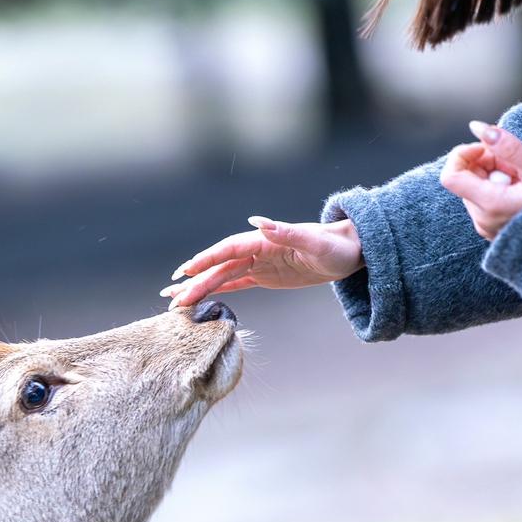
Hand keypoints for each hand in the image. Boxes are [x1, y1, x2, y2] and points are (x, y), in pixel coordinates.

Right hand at [162, 215, 362, 308]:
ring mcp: (259, 264)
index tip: (185, 270)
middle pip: (219, 267)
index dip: (206, 259)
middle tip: (172, 297)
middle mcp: (257, 250)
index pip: (228, 250)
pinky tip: (199, 299)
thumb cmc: (335, 246)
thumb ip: (285, 231)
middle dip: (194, 282)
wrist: (350, 251)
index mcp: (264, 240)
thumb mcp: (313, 241)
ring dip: (198, 288)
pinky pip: (235, 284)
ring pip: (222, 277)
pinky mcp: (265, 277)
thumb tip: (258, 221)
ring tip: (175, 300)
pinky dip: (216, 291)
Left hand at [440, 120, 521, 241]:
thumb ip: (509, 146)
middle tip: (517, 164)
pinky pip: (484, 198)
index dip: (464, 154)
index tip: (487, 147)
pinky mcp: (491, 227)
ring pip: (476, 186)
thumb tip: (478, 127)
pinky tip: (520, 190)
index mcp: (490, 205)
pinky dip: (498, 186)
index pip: (450, 176)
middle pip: (466, 177)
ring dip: (495, 172)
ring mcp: (485, 225)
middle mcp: (482, 219)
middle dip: (487, 161)